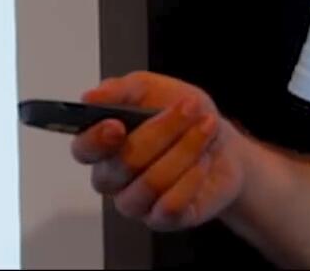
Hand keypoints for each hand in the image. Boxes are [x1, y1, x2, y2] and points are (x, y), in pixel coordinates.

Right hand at [71, 71, 246, 230]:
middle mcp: (115, 178)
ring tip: (206, 128)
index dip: (96, 140)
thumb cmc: (186, 118)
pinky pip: (171, 206)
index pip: (84, 149)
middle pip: (123, 163)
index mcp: (105, 145)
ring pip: (151, 183)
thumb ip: (123, 90)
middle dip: (163, 130)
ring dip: (186, 149)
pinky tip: (203, 162)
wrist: (225, 146)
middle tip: (190, 107)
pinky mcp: (163, 219)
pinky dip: (193, 177)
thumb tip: (91, 96)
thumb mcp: (158, 90)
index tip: (116, 125)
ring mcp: (137, 202)